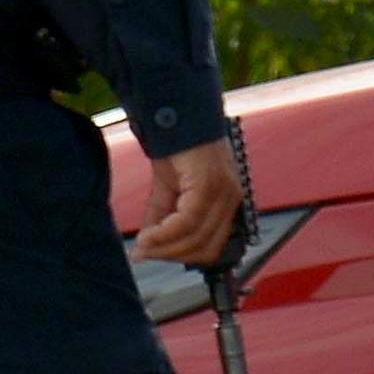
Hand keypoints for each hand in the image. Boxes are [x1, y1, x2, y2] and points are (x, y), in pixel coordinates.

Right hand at [134, 136, 249, 267]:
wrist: (174, 117)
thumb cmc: (176, 151)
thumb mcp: (166, 194)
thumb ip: (160, 223)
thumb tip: (143, 251)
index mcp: (227, 204)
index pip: (212, 247)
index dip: (182, 256)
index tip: (154, 255)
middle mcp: (231, 200)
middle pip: (206, 248)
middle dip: (171, 255)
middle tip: (144, 252)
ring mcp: (223, 192)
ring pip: (196, 238)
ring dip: (165, 247)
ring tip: (143, 243)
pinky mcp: (209, 184)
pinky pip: (188, 221)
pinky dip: (165, 233)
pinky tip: (148, 234)